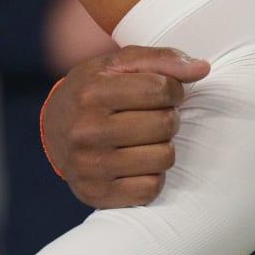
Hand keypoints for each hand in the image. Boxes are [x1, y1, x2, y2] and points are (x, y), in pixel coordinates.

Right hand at [40, 47, 208, 208]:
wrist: (51, 132)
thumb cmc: (92, 92)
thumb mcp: (116, 65)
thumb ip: (160, 60)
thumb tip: (202, 68)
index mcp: (91, 92)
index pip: (161, 88)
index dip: (173, 89)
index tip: (163, 93)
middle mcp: (86, 130)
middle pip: (165, 124)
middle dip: (168, 117)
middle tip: (152, 116)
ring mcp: (89, 165)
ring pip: (164, 158)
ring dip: (163, 146)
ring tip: (145, 139)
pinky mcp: (96, 194)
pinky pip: (151, 188)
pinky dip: (152, 175)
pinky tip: (136, 162)